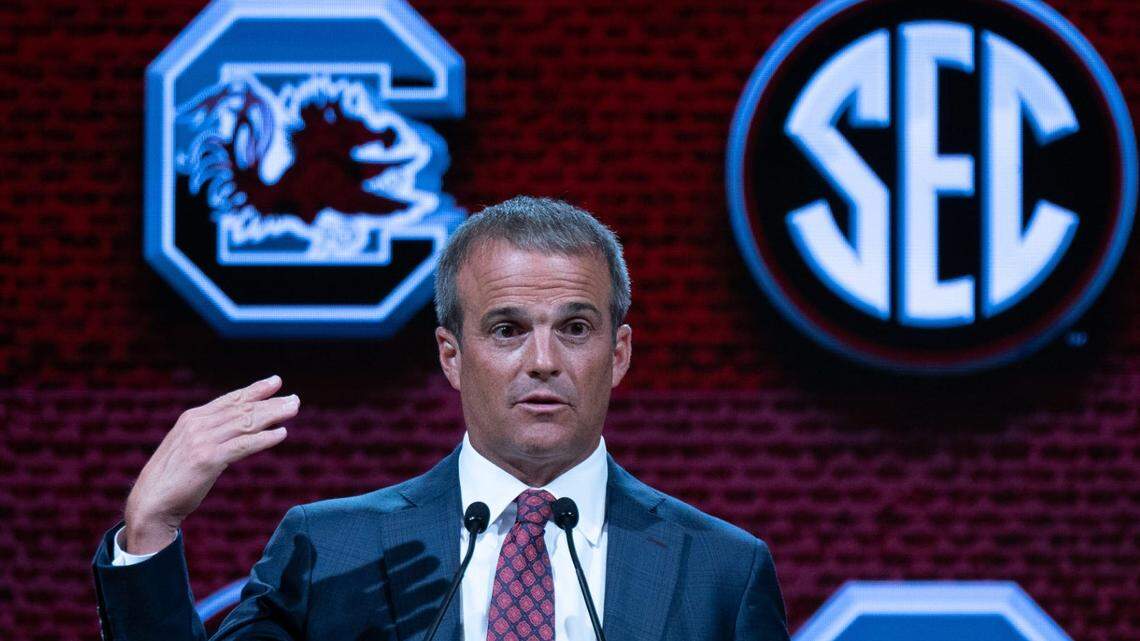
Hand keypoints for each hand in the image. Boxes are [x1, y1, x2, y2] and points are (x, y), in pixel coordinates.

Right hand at [122, 375, 297, 553]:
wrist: (150, 503)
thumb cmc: (173, 478)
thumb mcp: (189, 447)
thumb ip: (209, 434)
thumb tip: (237, 427)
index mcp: (192, 418)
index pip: (230, 399)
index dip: (254, 390)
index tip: (276, 382)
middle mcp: (197, 424)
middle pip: (242, 409)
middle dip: (271, 402)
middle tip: (294, 399)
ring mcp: (202, 441)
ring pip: (245, 423)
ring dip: (273, 415)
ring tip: (293, 410)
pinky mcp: (207, 460)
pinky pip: (243, 445)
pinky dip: (264, 439)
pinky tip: (281, 434)